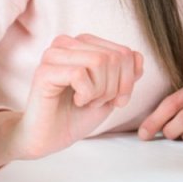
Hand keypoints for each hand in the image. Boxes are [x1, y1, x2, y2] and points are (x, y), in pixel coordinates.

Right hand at [0, 34, 142, 169]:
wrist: (50, 138)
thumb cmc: (78, 114)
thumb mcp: (111, 91)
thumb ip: (126, 73)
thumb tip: (138, 56)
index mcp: (84, 43)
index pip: (126, 52)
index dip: (129, 81)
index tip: (117, 99)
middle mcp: (68, 43)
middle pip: (115, 57)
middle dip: (115, 87)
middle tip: (98, 101)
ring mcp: (54, 55)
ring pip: (99, 61)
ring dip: (100, 90)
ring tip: (87, 100)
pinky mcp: (44, 71)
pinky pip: (80, 74)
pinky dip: (86, 93)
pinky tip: (76, 101)